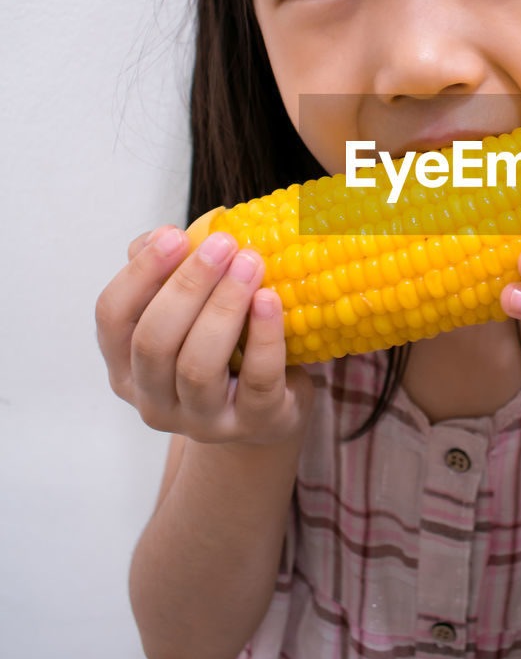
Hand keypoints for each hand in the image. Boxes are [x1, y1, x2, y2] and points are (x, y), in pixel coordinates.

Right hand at [96, 225, 313, 444]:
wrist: (272, 403)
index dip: (139, 273)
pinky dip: (264, 336)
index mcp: (126, 364)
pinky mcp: (253, 424)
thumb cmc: (222, 345)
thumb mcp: (188, 310)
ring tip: (251, 263)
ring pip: (198, 365)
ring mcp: (201, 420)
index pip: (111, 317)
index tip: (173, 234)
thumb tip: (159, 235)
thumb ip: (167, 272)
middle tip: (223, 244)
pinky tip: (270, 299)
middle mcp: (153, 399)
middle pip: (153, 342)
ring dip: (224, 306)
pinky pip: (256, 380)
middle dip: (187, 286)